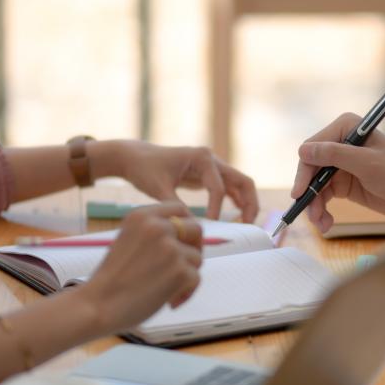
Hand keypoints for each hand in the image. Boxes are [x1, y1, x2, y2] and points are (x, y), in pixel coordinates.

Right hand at [79, 204, 203, 334]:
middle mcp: (157, 227)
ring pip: (197, 257)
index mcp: (142, 216)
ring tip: (166, 290)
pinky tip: (169, 302)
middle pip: (196, 228)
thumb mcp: (128, 241)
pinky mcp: (179, 270)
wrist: (97, 305)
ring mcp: (170, 248)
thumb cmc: (112, 280)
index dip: (187, 224)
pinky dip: (186, 293)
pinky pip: (196, 279)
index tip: (186, 240)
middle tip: (185, 266)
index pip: (179, 208)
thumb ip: (153, 234)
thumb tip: (188, 237)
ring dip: (187, 275)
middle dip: (195, 247)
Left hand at [98, 141, 258, 222]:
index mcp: (201, 157)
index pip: (218, 187)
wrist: (135, 158)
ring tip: (246, 225)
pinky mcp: (208, 176)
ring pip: (239, 185)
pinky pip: (229, 190)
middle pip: (242, 181)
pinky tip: (236, 219)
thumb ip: (174, 206)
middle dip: (249, 203)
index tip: (209, 225)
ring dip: (246, 204)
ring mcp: (212, 167)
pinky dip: (235, 203)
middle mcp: (211, 159)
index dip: (216, 209)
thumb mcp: (157, 188)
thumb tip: (191, 226)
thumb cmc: (144, 169)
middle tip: (248, 225)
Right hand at [290, 113, 384, 232]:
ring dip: (315, 206)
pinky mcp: (343, 183)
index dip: (304, 171)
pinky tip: (326, 223)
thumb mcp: (367, 163)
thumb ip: (335, 155)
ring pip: (315, 186)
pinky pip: (325, 197)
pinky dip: (323, 211)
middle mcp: (340, 144)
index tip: (300, 192)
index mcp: (345, 129)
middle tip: (310, 214)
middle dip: (309, 193)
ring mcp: (340, 164)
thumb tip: (303, 151)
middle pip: (311, 169)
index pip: (313, 149)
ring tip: (321, 224)